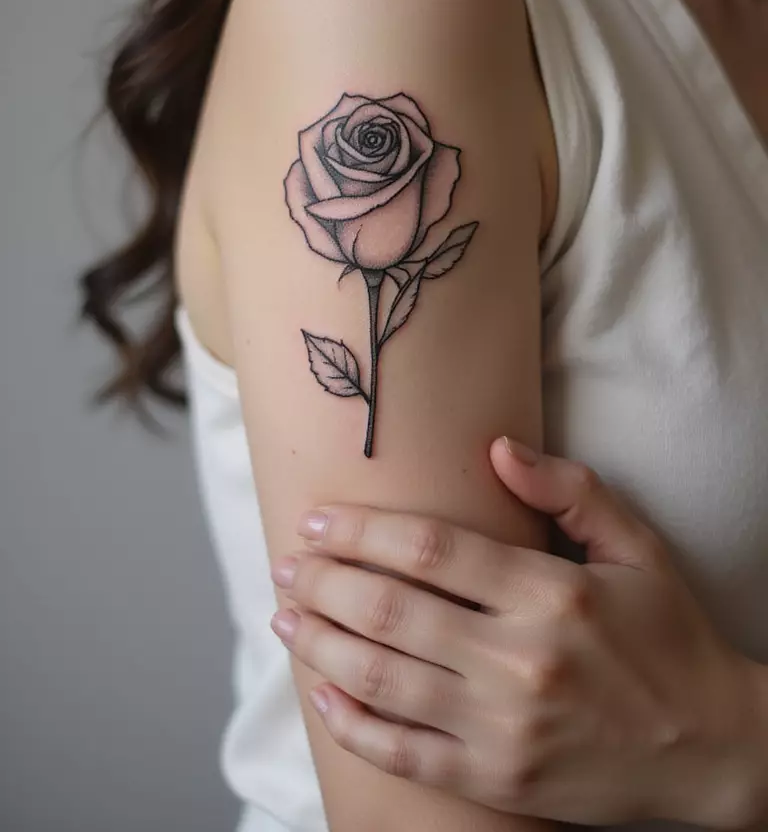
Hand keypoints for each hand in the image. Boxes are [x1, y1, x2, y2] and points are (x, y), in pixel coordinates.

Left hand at [271, 440, 767, 828]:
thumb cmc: (670, 638)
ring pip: (383, 681)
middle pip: (391, 612)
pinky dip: (353, 724)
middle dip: (323, 583)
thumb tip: (497, 447)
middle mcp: (521, 661)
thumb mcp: (639, 549)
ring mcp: (504, 728)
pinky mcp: (497, 780)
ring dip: (319, 645)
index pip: (430, 550)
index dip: (362, 531)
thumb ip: (571, 489)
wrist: (713, 751)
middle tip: (285, 562)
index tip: (319, 520)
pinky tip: (321, 693)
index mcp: (552, 594)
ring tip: (283, 614)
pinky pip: (404, 753)